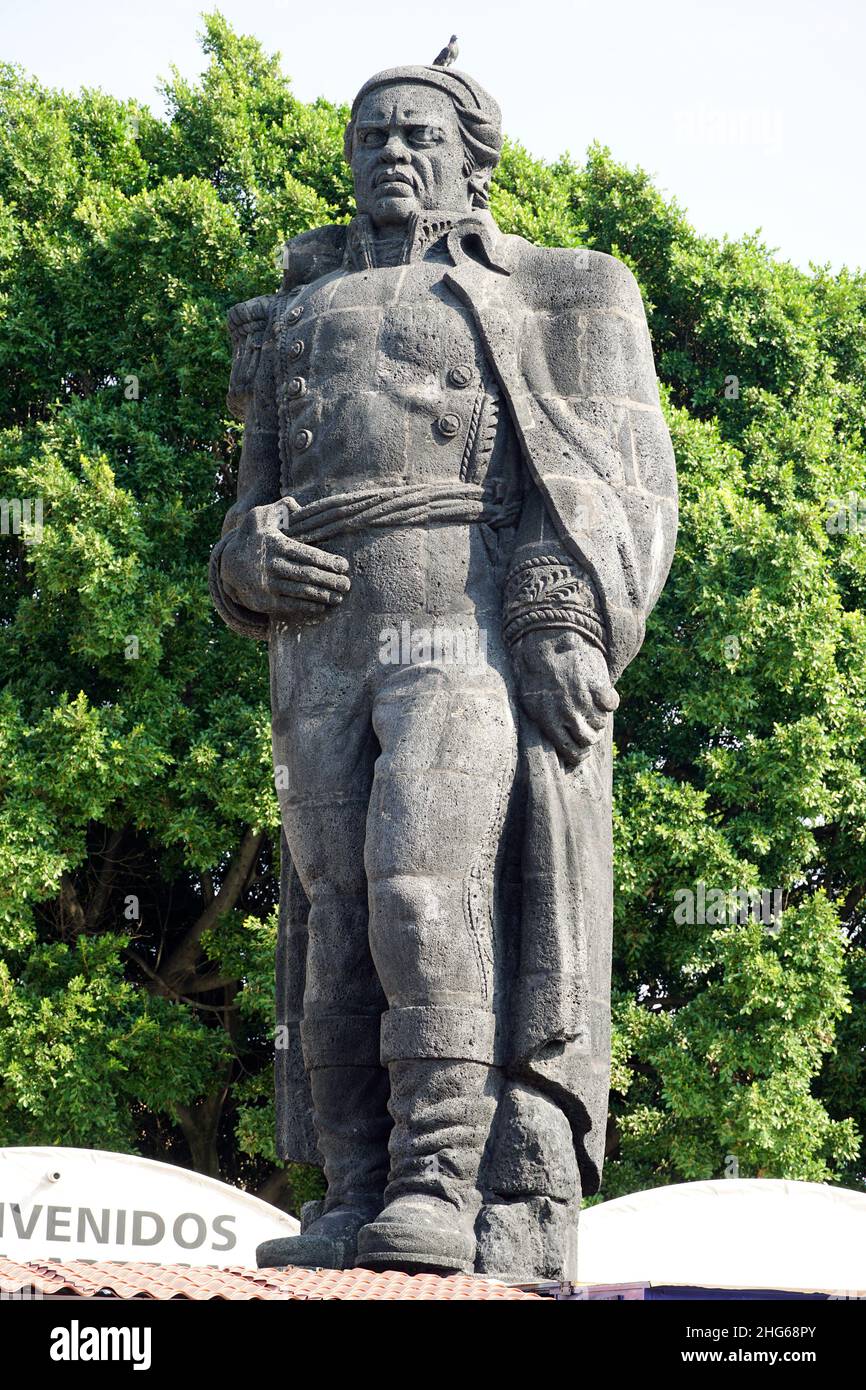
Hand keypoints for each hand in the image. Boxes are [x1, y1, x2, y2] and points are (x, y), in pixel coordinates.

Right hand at [219, 502, 350, 624]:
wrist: (228, 564)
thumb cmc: (254, 537)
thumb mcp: (262, 516)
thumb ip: (282, 507)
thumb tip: (299, 507)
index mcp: (276, 545)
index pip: (307, 554)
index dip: (328, 561)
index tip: (344, 566)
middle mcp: (272, 565)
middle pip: (308, 575)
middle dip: (330, 580)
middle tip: (346, 584)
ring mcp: (268, 585)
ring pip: (301, 591)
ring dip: (323, 595)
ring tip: (339, 597)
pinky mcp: (264, 602)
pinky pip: (290, 605)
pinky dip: (308, 606)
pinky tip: (322, 606)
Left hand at [512, 628, 618, 765]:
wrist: (546, 638)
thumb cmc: (534, 670)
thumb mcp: (529, 700)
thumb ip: (544, 723)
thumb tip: (556, 742)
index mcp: (548, 721)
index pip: (571, 752)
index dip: (578, 755)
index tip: (581, 750)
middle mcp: (568, 714)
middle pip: (589, 740)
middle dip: (589, 736)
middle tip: (587, 726)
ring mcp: (584, 700)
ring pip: (601, 723)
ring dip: (598, 717)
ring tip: (590, 706)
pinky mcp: (598, 684)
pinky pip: (611, 704)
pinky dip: (609, 700)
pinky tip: (601, 693)